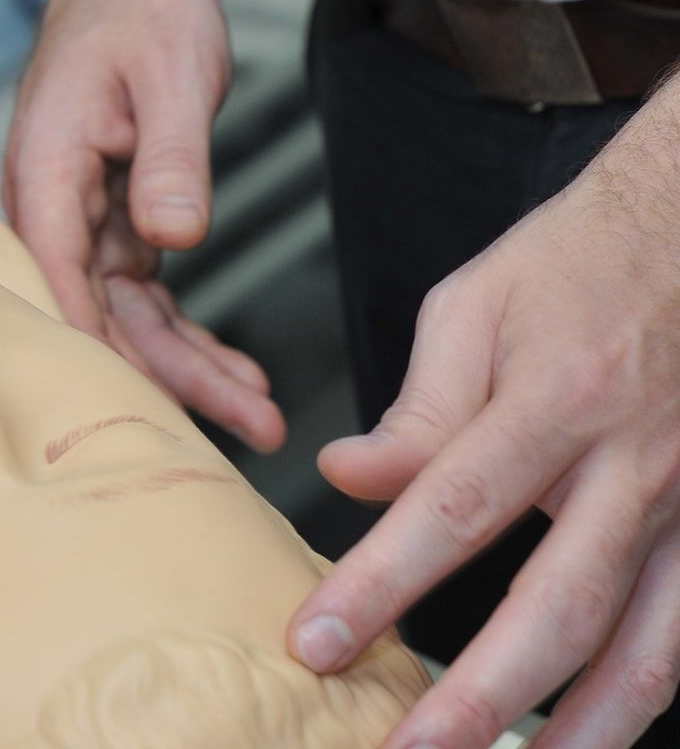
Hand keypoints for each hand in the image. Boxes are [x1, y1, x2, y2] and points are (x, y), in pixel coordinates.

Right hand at [3, 0, 283, 450]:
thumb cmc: (141, 3)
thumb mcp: (171, 72)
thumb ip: (171, 158)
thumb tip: (175, 237)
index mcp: (44, 170)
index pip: (57, 281)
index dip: (102, 352)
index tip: (156, 410)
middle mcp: (49, 205)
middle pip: (98, 314)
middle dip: (172, 377)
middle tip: (249, 429)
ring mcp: (79, 216)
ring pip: (125, 313)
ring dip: (189, 365)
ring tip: (260, 416)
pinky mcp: (113, 217)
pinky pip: (144, 291)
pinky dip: (188, 328)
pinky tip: (236, 369)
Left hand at [288, 146, 679, 746]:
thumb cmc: (579, 261)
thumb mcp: (474, 305)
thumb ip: (418, 409)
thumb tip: (346, 477)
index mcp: (555, 399)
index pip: (452, 509)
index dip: (381, 586)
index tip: (316, 642)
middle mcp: (633, 465)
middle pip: (559, 607)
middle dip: (482, 698)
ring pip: (650, 648)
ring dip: (583, 732)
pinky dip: (646, 693)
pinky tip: (598, 736)